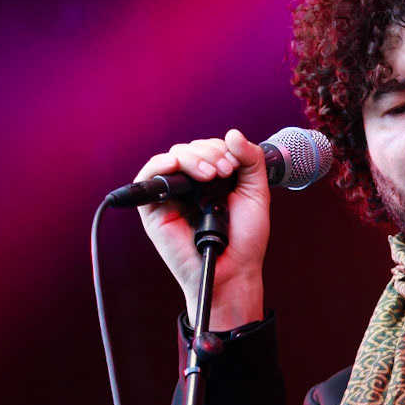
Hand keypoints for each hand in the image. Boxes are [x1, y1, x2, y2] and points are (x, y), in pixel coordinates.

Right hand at [136, 129, 269, 328]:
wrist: (234, 271)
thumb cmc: (244, 240)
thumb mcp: (256, 192)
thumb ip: (251, 160)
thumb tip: (232, 133)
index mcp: (211, 181)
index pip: (208, 148)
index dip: (220, 148)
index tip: (234, 167)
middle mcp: (189, 186)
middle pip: (190, 149)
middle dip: (210, 153)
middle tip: (225, 172)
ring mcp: (171, 196)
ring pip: (172, 157)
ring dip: (193, 158)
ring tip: (211, 175)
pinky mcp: (153, 209)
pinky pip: (149, 176)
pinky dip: (162, 165)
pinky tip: (178, 166)